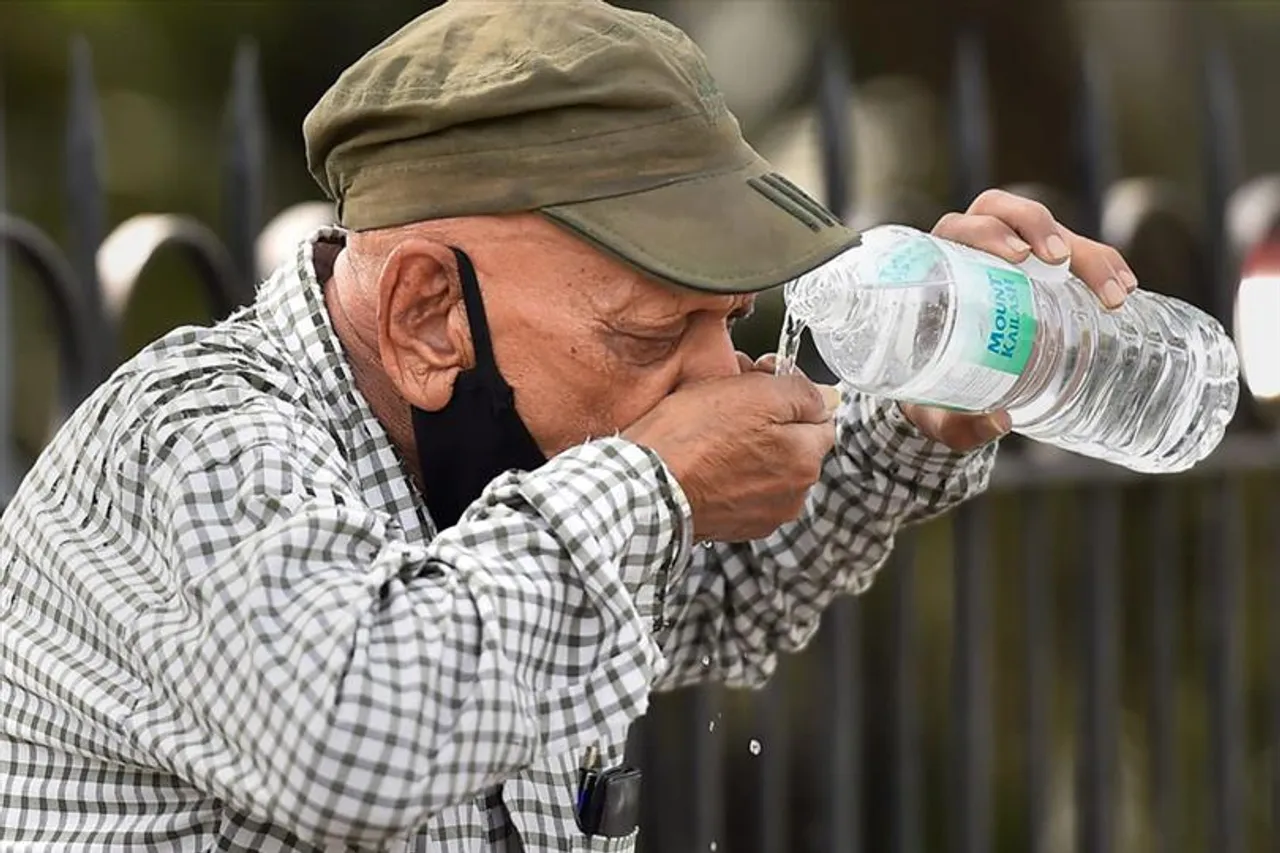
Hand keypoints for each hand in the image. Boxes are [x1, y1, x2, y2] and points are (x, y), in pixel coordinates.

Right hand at [623, 366, 837, 542]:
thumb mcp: (753, 393)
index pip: (820, 416)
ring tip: (714, 437)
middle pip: (794, 443)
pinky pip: (743, 489)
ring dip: (751, 450)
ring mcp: (765, 514)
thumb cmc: (691, 440)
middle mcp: (794, 494)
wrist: (645, 488)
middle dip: (771, 423)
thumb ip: (801, 393)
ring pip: (769, 467)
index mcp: (806, 460)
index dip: (790, 394)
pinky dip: (731, 476)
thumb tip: (825, 397)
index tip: (763, 383)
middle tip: (731, 406)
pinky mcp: (735, 526)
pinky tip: (707, 463)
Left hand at [902, 188, 1139, 451]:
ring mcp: (1012, 256)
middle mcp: (975, 251)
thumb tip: (1000, 421)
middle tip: (1062, 260)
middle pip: (1009, 215)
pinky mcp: (1042, 271)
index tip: (1017, 257)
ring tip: (1115, 291)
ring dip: (1087, 251)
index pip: (962, 228)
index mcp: (939, 270)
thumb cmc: (930, 396)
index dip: (990, 232)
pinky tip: (1126, 289)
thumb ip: (961, 424)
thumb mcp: (938, 414)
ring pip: (1051, 231)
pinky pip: (1076, 253)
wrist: (944, 395)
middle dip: (1041, 228)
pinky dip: (1103, 265)